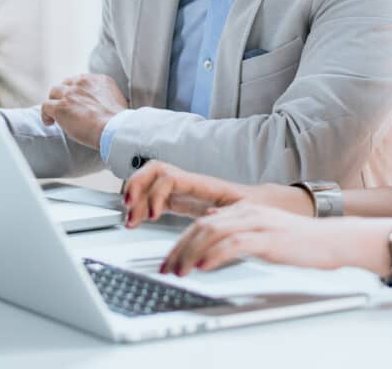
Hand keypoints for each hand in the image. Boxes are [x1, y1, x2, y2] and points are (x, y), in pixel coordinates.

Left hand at [39, 73, 127, 148]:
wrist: (114, 128)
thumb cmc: (118, 121)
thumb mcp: (118, 101)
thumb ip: (108, 98)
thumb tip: (104, 107)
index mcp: (99, 79)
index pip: (81, 80)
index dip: (76, 91)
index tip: (77, 101)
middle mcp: (83, 82)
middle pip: (66, 83)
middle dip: (64, 94)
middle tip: (66, 106)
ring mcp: (70, 94)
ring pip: (54, 92)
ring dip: (54, 102)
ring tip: (55, 115)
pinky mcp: (60, 107)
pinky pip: (46, 106)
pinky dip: (45, 115)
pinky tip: (49, 123)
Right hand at [122, 162, 249, 227]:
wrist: (262, 205)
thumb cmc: (255, 206)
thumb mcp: (245, 212)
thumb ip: (227, 214)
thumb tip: (210, 216)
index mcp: (203, 184)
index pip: (169, 177)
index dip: (155, 193)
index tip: (152, 216)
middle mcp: (189, 183)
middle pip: (153, 170)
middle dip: (136, 186)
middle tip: (129, 209)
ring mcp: (183, 191)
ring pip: (150, 182)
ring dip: (135, 196)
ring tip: (130, 219)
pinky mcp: (181, 201)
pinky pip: (154, 197)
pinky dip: (141, 206)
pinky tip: (138, 220)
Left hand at [160, 203, 391, 276]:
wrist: (331, 239)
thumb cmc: (301, 240)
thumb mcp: (263, 229)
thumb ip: (238, 226)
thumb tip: (211, 223)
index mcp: (244, 210)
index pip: (202, 223)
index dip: (181, 242)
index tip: (169, 260)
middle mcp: (247, 213)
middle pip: (202, 227)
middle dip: (180, 249)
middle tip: (167, 268)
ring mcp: (257, 224)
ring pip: (213, 234)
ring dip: (191, 254)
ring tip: (180, 271)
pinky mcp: (268, 239)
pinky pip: (234, 244)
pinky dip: (214, 256)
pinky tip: (204, 267)